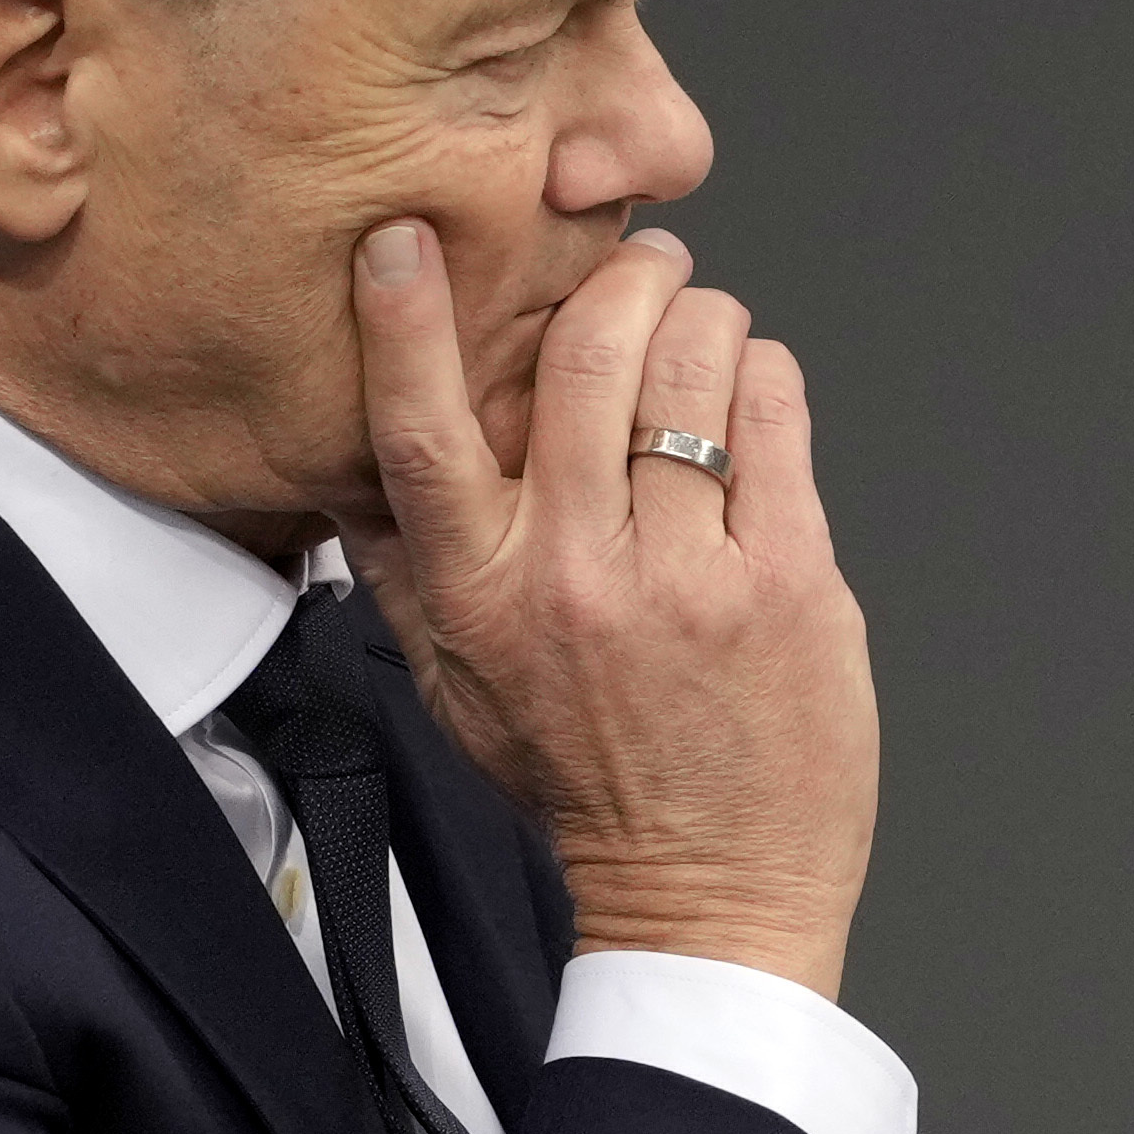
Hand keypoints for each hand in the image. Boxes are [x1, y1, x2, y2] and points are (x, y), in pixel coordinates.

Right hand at [332, 219, 879, 999]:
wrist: (707, 893)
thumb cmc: (577, 778)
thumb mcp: (451, 678)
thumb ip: (400, 563)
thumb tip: (345, 451)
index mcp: (480, 591)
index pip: (420, 430)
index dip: (406, 322)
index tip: (406, 240)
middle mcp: (576, 573)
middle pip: (585, 354)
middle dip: (620, 277)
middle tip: (638, 265)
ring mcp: (690, 575)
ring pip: (693, 359)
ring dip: (700, 317)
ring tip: (698, 337)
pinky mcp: (789, 578)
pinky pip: (774, 409)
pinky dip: (761, 373)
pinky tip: (748, 396)